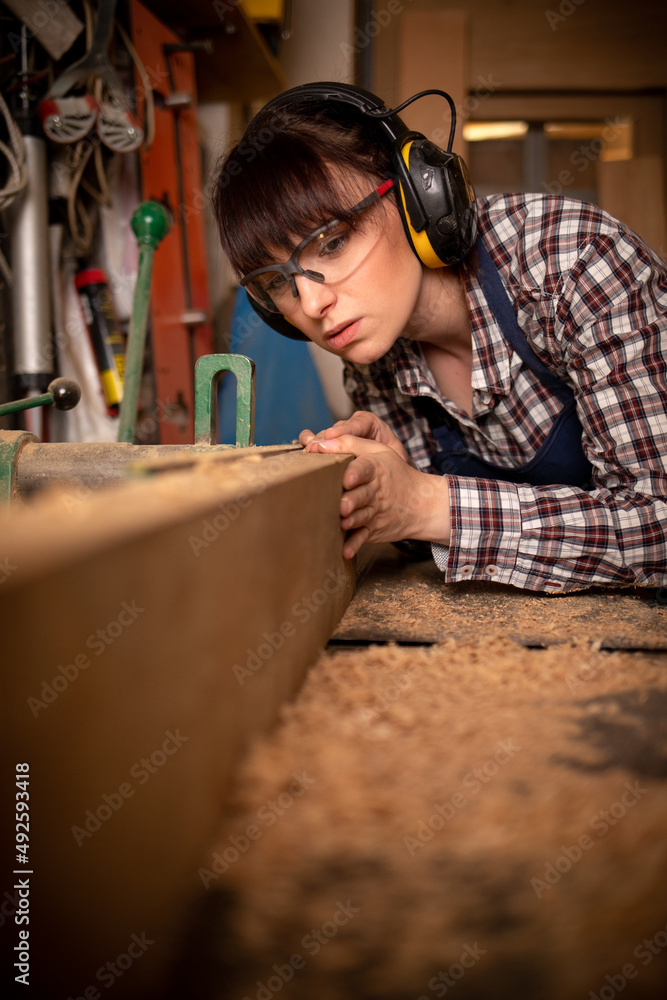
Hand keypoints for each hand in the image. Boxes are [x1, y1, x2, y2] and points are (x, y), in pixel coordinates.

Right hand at [299, 411, 412, 464]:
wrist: (388, 475)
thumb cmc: (394, 465)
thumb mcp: (393, 459)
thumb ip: (388, 457)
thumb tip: (375, 463)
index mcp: (370, 424)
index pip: (359, 423)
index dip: (345, 429)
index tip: (333, 436)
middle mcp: (351, 427)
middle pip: (337, 429)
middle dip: (327, 438)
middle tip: (318, 446)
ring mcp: (337, 436)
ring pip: (325, 435)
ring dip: (317, 441)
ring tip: (310, 449)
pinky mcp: (327, 445)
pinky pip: (315, 438)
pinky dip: (308, 442)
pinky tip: (303, 447)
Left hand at [301, 428, 449, 558]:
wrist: (421, 504)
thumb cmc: (394, 474)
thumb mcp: (378, 451)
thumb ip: (349, 442)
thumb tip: (318, 443)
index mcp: (376, 468)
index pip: (365, 468)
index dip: (355, 473)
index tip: (346, 478)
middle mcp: (375, 491)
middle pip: (361, 495)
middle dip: (351, 500)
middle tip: (341, 505)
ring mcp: (375, 512)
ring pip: (361, 516)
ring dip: (352, 521)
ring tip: (342, 523)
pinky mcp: (373, 529)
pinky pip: (363, 537)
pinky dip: (355, 545)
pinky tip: (345, 552)